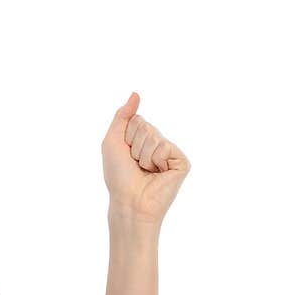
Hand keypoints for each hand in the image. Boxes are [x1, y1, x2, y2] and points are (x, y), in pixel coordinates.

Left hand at [102, 92, 190, 226]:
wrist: (129, 200)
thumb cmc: (118, 176)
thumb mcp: (113, 142)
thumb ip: (122, 116)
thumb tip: (135, 94)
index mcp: (143, 139)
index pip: (136, 120)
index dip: (126, 138)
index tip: (126, 156)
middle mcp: (158, 144)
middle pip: (145, 126)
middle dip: (135, 146)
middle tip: (135, 165)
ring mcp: (170, 153)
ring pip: (154, 136)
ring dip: (143, 155)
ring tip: (145, 171)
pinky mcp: (181, 162)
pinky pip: (165, 147)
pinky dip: (156, 160)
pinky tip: (157, 173)